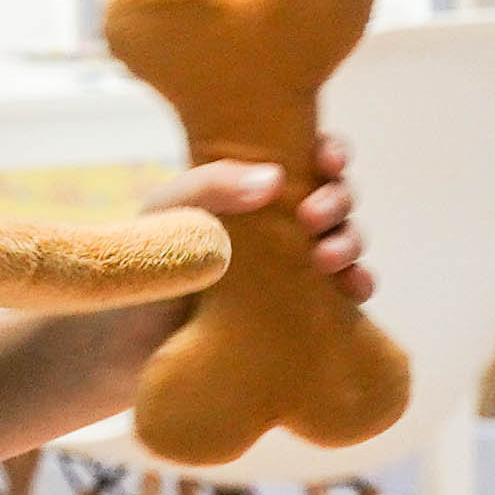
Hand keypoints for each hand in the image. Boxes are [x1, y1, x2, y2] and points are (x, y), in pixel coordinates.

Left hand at [141, 132, 372, 304]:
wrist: (135, 340)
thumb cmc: (148, 260)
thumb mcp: (168, 211)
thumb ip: (209, 185)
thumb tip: (273, 179)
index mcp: (253, 188)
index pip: (306, 158)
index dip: (330, 153)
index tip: (328, 161)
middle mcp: (282, 222)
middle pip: (336, 197)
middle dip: (338, 199)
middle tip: (312, 217)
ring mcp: (297, 265)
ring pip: (345, 241)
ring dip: (349, 242)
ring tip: (326, 259)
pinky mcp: (306, 308)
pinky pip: (347, 291)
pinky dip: (359, 284)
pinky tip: (353, 288)